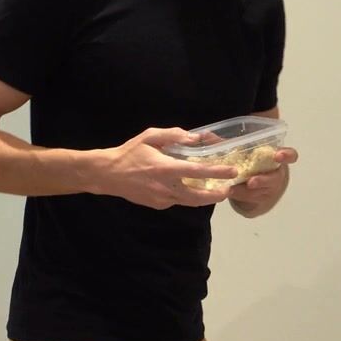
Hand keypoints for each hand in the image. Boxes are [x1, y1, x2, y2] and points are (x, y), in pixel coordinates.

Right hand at [90, 127, 238, 209]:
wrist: (108, 174)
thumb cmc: (129, 153)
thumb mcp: (150, 136)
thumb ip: (174, 135)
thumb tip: (195, 137)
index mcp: (166, 168)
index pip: (198, 171)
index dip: (218, 172)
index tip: (232, 172)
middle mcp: (166, 187)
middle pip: (199, 197)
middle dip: (217, 195)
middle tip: (228, 189)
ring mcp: (162, 199)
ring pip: (190, 202)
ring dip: (205, 198)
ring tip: (215, 192)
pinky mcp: (157, 205)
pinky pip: (177, 201)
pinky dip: (186, 196)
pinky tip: (188, 189)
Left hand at [229, 147, 295, 213]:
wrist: (255, 179)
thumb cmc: (253, 159)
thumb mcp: (247, 150)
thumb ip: (233, 144)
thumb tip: (210, 133)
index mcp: (277, 156)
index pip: (290, 155)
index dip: (286, 156)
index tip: (278, 156)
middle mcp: (277, 172)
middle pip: (274, 178)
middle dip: (262, 180)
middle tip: (251, 182)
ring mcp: (270, 187)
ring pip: (259, 191)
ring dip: (245, 191)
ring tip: (231, 188)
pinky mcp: (261, 198)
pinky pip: (250, 198)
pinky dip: (239, 194)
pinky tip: (229, 191)